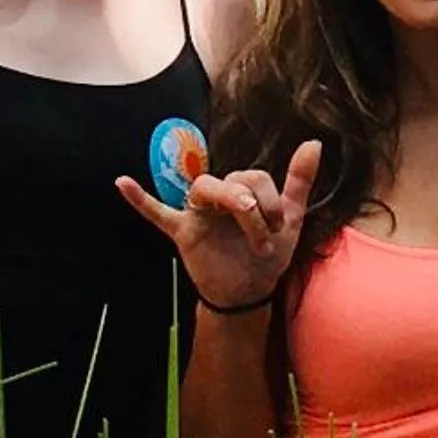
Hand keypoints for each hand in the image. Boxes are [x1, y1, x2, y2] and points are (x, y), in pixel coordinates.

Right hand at [116, 140, 321, 314]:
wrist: (249, 294)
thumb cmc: (267, 255)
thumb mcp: (291, 219)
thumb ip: (299, 181)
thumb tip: (314, 142)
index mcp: (243, 190)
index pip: (254, 177)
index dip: (270, 200)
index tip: (280, 229)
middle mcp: (219, 196)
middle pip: (231, 180)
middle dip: (254, 208)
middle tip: (263, 238)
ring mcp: (198, 213)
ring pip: (204, 188)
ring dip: (231, 206)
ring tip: (248, 229)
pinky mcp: (182, 232)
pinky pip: (157, 213)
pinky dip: (140, 199)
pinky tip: (123, 183)